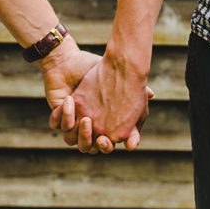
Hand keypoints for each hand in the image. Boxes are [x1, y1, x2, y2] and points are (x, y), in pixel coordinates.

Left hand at [40, 38, 143, 152]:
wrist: (74, 61)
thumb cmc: (101, 72)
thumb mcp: (120, 82)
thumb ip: (138, 90)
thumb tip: (152, 95)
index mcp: (103, 126)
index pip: (105, 145)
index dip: (106, 146)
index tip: (107, 140)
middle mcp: (87, 127)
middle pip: (87, 147)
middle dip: (88, 140)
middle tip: (92, 127)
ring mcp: (71, 121)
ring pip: (70, 139)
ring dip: (76, 131)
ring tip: (83, 117)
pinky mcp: (58, 113)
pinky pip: (57, 124)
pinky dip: (61, 117)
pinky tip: (68, 102)